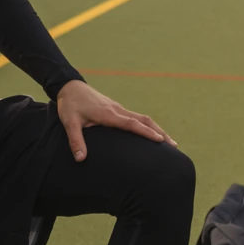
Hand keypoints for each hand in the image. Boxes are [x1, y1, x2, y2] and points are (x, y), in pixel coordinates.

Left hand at [54, 79, 172, 160]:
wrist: (70, 86)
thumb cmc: (69, 104)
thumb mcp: (69, 122)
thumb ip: (75, 140)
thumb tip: (81, 159)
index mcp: (108, 114)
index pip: (132, 124)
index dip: (147, 132)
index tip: (161, 141)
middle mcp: (117, 110)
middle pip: (144, 120)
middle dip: (160, 132)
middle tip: (174, 146)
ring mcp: (118, 108)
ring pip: (142, 118)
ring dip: (156, 129)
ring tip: (168, 142)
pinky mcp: (116, 109)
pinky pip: (135, 118)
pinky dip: (147, 126)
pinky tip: (150, 134)